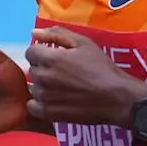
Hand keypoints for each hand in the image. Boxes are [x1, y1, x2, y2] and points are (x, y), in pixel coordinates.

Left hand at [25, 27, 146, 126]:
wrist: (115, 97)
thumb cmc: (102, 68)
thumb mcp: (84, 43)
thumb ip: (57, 34)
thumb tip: (34, 32)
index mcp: (51, 58)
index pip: (31, 52)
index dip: (43, 52)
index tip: (56, 57)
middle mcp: (43, 77)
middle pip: (32, 69)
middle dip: (44, 68)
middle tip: (63, 72)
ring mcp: (44, 97)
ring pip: (33, 87)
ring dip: (43, 85)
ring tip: (62, 87)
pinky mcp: (47, 113)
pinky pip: (33, 106)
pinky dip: (40, 102)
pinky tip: (55, 100)